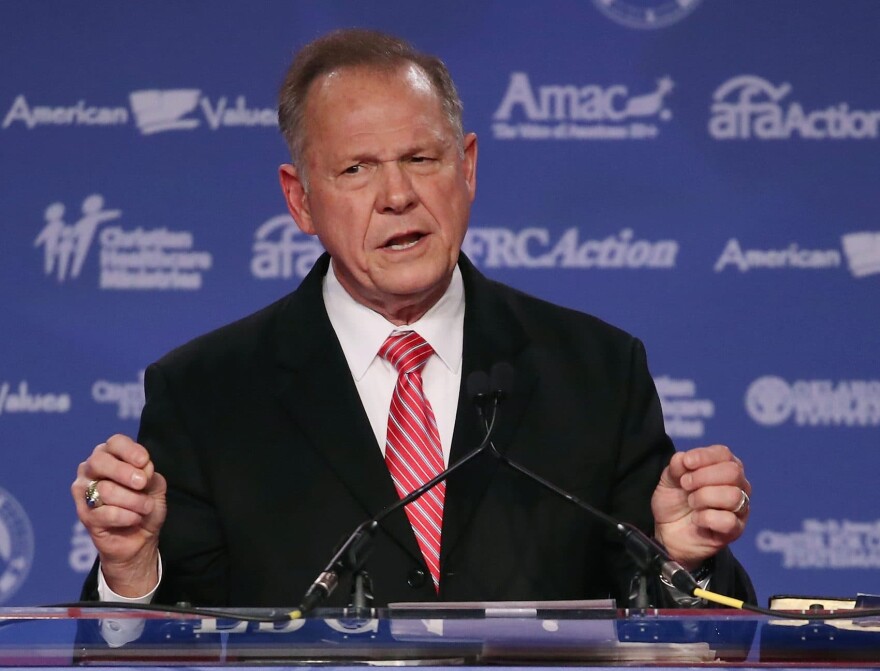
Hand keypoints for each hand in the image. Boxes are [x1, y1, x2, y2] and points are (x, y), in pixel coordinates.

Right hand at [71, 434, 166, 597]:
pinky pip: (106, 513)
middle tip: (142, 484)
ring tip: (145, 508)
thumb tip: (143, 468)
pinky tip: (134, 519)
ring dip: (133, 501)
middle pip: (100, 461)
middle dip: (125, 473)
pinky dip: (127, 516)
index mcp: (110, 455)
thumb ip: (148, 473)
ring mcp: (83, 492)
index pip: (115, 443)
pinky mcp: (84, 515)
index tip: (144, 462)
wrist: (140, 538)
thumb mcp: (154, 486)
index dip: (130, 450)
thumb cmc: (145, 505)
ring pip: (105, 489)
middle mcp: (91, 469)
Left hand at [652, 444, 750, 569]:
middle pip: (733, 472)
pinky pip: (728, 521)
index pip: (724, 454)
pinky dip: (707, 517)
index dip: (704, 456)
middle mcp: (738, 485)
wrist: (667, 531)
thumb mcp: (669, 480)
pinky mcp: (735, 530)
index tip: (686, 463)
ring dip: (704, 497)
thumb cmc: (674, 501)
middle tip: (685, 485)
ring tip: (691, 502)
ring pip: (733, 496)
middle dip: (703, 477)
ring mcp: (739, 508)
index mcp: (723, 467)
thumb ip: (676, 467)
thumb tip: (683, 458)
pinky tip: (696, 519)